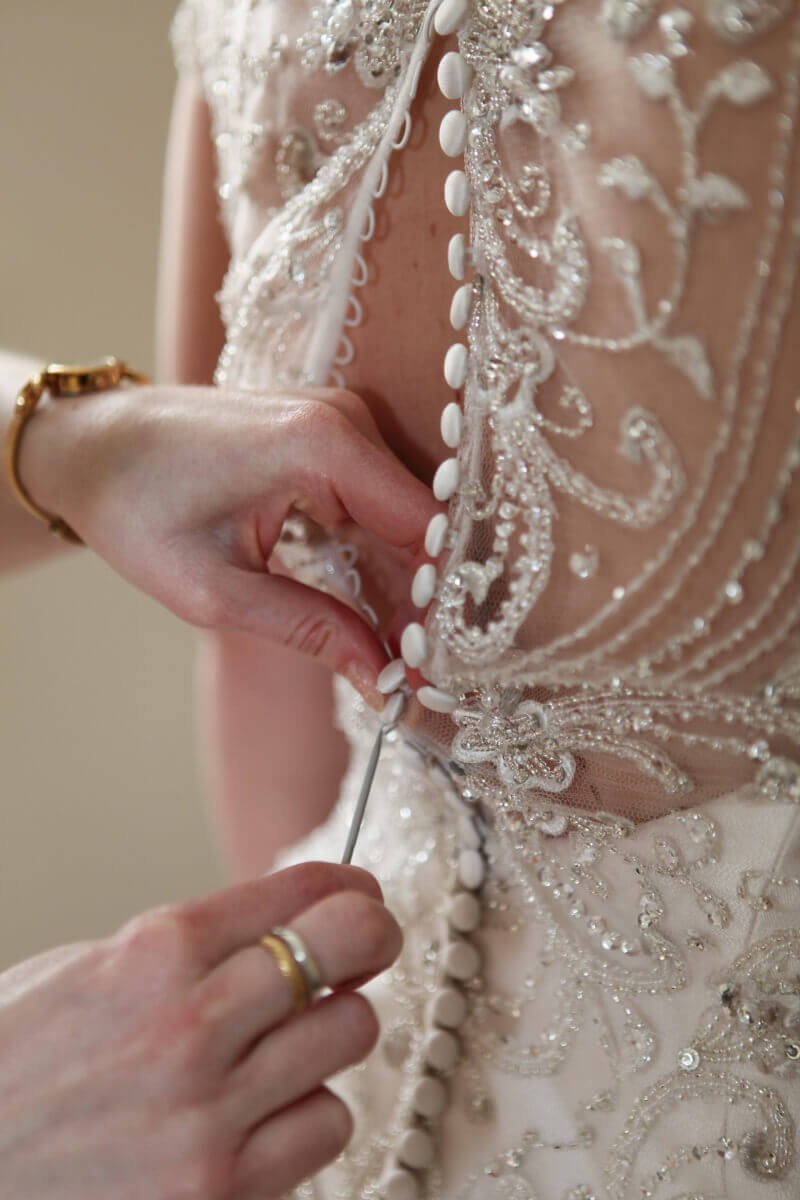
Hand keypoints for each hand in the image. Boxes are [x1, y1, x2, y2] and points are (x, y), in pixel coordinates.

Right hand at [0, 862, 400, 1197]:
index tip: (360, 894)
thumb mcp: (86, 970)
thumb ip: (183, 945)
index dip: (348, 886)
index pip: (302, 889)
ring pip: (351, 1033)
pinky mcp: (222, 1192)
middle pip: (350, 944)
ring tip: (291, 1042)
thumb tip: (278, 923)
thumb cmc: (12, 1067)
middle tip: (365, 948)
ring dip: (331, 1032)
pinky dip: (307, 1116)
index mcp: (154, 950)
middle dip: (369, 937)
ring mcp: (210, 1114)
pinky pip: (326, 1126)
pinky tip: (264, 1113)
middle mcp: (191, 1023)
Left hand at [20, 383, 437, 692]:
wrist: (92, 447)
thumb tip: (381, 679)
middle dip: (426, 599)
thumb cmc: (135, 510)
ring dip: (408, 579)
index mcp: (320, 444)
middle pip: (423, 519)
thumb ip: (309, 628)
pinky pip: (380, 498)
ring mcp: (340, 419)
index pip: (422, 527)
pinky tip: (377, 607)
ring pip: (407, 511)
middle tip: (416, 675)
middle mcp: (344, 418)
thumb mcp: (214, 590)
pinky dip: (383, 553)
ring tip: (399, 650)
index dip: (435, 603)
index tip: (431, 670)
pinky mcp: (330, 432)